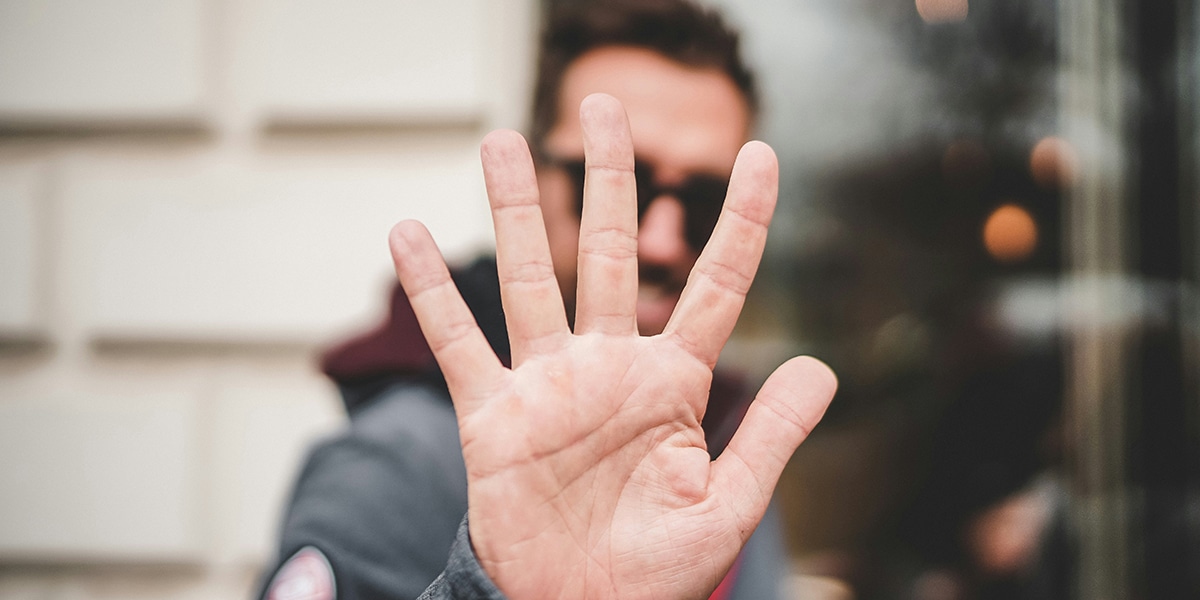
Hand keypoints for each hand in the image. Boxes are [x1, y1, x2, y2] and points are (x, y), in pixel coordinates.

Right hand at [389, 93, 835, 599]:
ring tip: (500, 140)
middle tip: (605, 106)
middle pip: (608, 253)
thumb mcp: (727, 507)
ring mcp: (547, 386)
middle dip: (609, 180)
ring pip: (528, 279)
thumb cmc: (657, 574)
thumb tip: (821, 364)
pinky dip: (433, 291)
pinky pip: (459, 341)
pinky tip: (406, 232)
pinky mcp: (493, 415)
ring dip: (511, 210)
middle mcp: (608, 368)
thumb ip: (769, 435)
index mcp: (672, 384)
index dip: (743, 222)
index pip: (715, 287)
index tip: (765, 155)